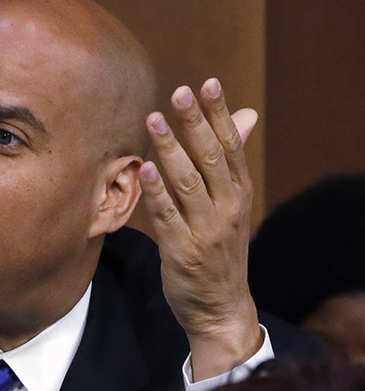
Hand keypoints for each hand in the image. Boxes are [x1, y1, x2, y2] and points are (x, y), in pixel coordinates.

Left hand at [139, 78, 261, 380]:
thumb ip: (231, 159)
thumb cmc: (221, 247)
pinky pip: (167, 215)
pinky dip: (157, 192)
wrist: (220, 306)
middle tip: (179, 92)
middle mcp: (227, 207)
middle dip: (195, 123)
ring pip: (187, 182)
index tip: (208, 84)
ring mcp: (205, 229)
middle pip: (210, 157)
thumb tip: (245, 114)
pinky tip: (145, 168)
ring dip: (171, 149)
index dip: (219, 114)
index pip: (230, 145)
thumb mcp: (234, 202)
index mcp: (238, 192)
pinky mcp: (181, 250)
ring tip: (154, 119)